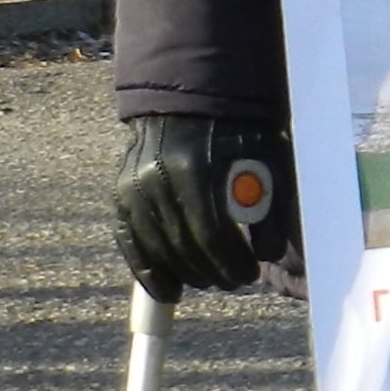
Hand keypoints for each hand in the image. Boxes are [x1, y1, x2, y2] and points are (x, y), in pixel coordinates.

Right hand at [111, 116, 295, 298]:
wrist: (187, 98)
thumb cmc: (234, 129)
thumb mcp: (261, 157)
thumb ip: (269, 204)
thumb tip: (269, 255)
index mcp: (194, 168)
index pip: (211, 235)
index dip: (232, 262)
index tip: (250, 274)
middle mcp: (156, 180)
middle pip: (184, 247)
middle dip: (213, 272)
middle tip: (234, 282)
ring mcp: (133, 187)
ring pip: (158, 249)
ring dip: (187, 274)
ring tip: (209, 280)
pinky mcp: (121, 192)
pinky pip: (130, 241)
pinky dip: (148, 272)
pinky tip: (169, 292)